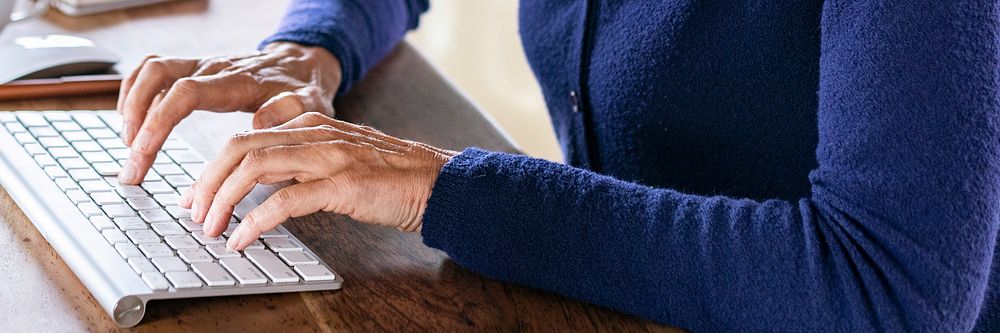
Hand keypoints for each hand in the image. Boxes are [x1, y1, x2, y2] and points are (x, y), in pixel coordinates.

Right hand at [117, 42, 342, 183]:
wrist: (303, 63)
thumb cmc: (304, 89)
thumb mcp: (309, 105)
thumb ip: (288, 112)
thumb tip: (259, 124)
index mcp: (236, 82)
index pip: (185, 92)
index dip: (159, 120)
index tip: (142, 150)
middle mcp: (212, 68)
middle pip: (157, 77)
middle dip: (136, 118)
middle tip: (132, 162)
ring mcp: (201, 65)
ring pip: (150, 70)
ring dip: (131, 105)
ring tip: (128, 145)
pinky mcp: (194, 68)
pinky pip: (153, 70)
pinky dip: (136, 93)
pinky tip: (133, 121)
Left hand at [178, 112, 457, 249]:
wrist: (435, 182)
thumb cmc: (389, 176)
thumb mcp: (336, 158)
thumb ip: (299, 163)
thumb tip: (258, 182)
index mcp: (309, 125)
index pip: (245, 139)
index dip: (212, 168)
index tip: (196, 194)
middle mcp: (313, 134)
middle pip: (238, 149)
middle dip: (207, 182)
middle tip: (193, 212)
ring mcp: (327, 157)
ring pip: (253, 168)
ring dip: (223, 200)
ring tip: (211, 227)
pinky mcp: (340, 185)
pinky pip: (284, 200)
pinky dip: (254, 221)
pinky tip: (243, 238)